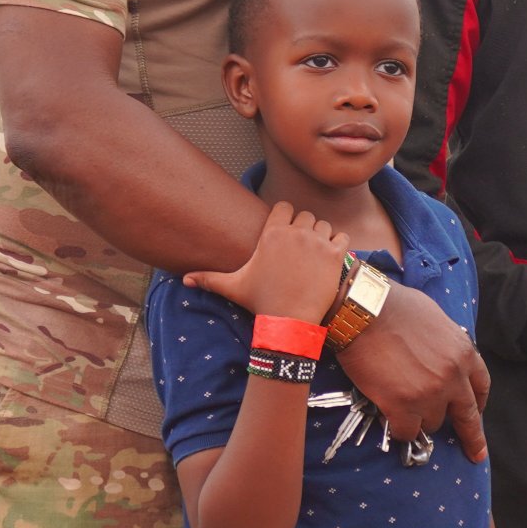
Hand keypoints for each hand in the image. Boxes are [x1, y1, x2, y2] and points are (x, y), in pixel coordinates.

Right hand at [182, 200, 347, 319]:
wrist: (288, 320)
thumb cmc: (261, 302)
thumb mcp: (233, 287)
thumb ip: (209, 278)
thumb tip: (184, 280)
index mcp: (271, 233)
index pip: (284, 206)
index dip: (286, 217)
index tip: (286, 231)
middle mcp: (295, 233)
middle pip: (306, 215)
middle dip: (304, 227)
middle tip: (301, 247)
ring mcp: (316, 243)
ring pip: (324, 225)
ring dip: (321, 235)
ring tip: (315, 253)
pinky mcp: (334, 255)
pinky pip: (342, 236)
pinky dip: (339, 244)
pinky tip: (330, 257)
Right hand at [338, 286, 491, 460]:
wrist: (363, 312)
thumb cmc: (395, 307)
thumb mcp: (436, 319)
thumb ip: (446, 344)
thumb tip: (442, 355)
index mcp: (464, 353)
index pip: (481, 385)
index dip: (479, 401)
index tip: (477, 411)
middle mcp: (453, 377)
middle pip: (467, 415)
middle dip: (472, 437)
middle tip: (476, 453)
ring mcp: (430, 394)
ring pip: (433, 423)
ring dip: (420, 418)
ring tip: (402, 403)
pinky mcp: (403, 406)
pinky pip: (408, 432)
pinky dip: (401, 429)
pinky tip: (392, 419)